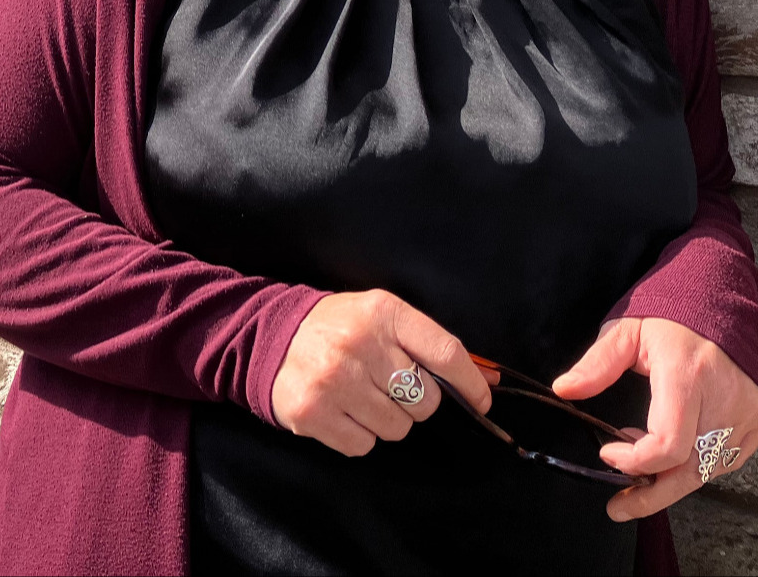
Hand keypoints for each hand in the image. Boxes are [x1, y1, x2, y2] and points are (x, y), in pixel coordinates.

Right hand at [271, 290, 493, 456]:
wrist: (270, 335)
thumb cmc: (338, 327)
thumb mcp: (381, 318)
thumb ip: (429, 345)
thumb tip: (487, 381)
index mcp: (382, 312)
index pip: (445, 353)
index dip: (471, 383)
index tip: (481, 401)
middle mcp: (358, 343)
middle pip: (425, 401)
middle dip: (414, 400)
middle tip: (387, 385)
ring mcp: (334, 379)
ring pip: (397, 428)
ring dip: (385, 419)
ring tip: (360, 395)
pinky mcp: (312, 412)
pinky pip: (364, 445)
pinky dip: (359, 435)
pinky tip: (342, 410)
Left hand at [553, 317, 757, 520]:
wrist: (723, 305)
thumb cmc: (671, 317)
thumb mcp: (627, 331)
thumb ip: (597, 364)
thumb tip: (563, 390)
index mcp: (688, 375)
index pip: (668, 443)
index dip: (634, 460)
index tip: (606, 452)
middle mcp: (723, 401)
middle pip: (689, 471)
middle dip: (651, 495)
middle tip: (618, 505)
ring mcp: (745, 416)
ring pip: (706, 471)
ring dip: (668, 479)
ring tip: (636, 470)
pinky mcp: (756, 424)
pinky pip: (723, 462)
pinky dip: (693, 467)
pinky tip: (668, 455)